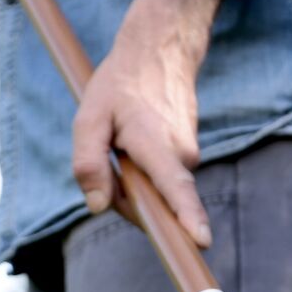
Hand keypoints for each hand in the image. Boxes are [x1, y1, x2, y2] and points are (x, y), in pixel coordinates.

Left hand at [72, 0, 235, 246]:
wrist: (160, 50)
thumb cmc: (120, 83)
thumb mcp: (90, 118)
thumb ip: (89, 164)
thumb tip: (97, 206)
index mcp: (158, 146)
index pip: (177, 189)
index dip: (188, 218)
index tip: (202, 242)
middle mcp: (182, 156)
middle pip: (149, 204)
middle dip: (122, 196)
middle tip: (106, 155)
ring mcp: (189, 156)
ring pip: (153, 192)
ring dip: (131, 179)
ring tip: (122, 141)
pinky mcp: (188, 156)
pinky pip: (160, 180)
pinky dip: (142, 170)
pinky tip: (134, 141)